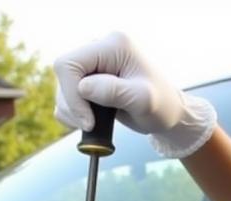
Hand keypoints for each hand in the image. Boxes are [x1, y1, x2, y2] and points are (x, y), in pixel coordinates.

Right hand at [54, 31, 216, 158]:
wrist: (168, 114)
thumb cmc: (161, 106)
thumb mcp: (143, 101)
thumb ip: (114, 91)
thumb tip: (84, 88)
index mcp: (114, 45)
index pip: (71, 63)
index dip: (72, 94)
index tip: (88, 121)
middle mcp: (101, 48)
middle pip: (64, 72)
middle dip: (71, 104)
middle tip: (90, 125)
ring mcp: (95, 63)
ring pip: (63, 85)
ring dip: (71, 110)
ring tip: (92, 125)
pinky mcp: (92, 78)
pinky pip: (67, 93)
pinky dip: (72, 111)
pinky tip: (89, 121)